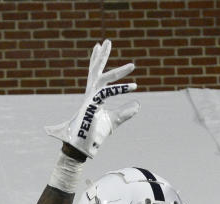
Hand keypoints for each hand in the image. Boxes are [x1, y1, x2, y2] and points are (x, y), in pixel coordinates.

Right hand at [45, 39, 139, 157]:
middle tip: (107, 41)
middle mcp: (90, 95)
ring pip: (103, 79)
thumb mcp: (114, 122)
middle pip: (95, 70)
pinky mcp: (92, 106)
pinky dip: (120, 89)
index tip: (99, 46)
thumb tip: (137, 104)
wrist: (82, 148)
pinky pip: (107, 93)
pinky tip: (133, 86)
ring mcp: (90, 100)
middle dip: (101, 56)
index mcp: (93, 97)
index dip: (97, 61)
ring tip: (133, 65)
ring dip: (119, 72)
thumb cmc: (94, 135)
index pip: (96, 75)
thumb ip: (125, 113)